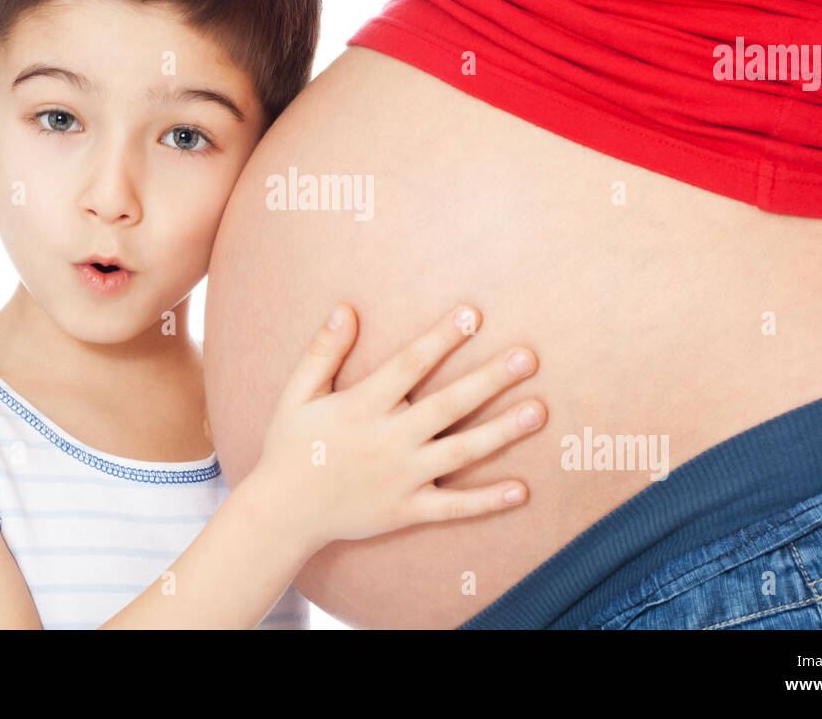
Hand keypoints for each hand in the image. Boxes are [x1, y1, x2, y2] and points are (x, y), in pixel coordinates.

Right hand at [245, 302, 543, 553]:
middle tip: (528, 357)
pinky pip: (454, 506)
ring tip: (538, 411)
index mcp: (362, 406)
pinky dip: (488, 501)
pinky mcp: (408, 510)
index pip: (410, 364)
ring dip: (502, 432)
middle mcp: (388, 440)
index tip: (473, 314)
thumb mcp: (297, 394)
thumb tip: (345, 309)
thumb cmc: (291, 446)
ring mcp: (401, 478)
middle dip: (490, 379)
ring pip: (461, 452)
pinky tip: (523, 490)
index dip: (442, 338)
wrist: (283, 513)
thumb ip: (323, 352)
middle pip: (448, 404)